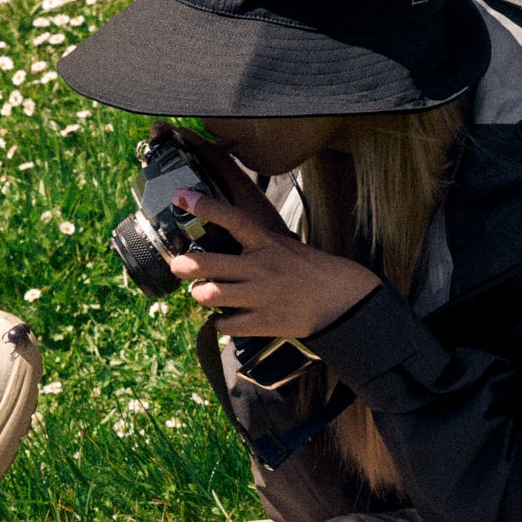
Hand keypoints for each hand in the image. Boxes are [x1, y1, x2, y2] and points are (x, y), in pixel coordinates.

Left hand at [168, 188, 380, 339]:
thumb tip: (219, 245)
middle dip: (184, 265)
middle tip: (177, 265)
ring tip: (203, 293)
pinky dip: (221, 323)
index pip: (232, 219)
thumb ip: (253, 244)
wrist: (344, 300)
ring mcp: (262, 295)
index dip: (204, 206)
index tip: (180, 197)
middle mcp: (261, 267)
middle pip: (209, 263)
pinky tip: (227, 317)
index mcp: (267, 243)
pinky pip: (226, 324)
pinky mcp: (265, 321)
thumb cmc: (310, 271)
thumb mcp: (283, 246)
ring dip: (200, 294)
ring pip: (210, 295)